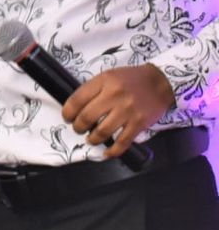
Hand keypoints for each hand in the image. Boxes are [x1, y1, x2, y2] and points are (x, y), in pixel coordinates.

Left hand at [61, 63, 176, 156]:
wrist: (161, 82)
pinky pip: (122, 142)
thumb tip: (76, 108)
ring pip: (102, 131)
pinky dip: (112, 151)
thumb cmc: (131, 79)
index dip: (68, 112)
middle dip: (78, 127)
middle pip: (86, 117)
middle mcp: (114, 96)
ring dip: (92, 139)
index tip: (67, 117)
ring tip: (91, 138)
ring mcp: (128, 110)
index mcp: (104, 81)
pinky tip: (107, 153)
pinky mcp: (139, 123)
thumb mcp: (108, 76)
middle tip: (79, 128)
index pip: (77, 100)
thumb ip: (93, 89)